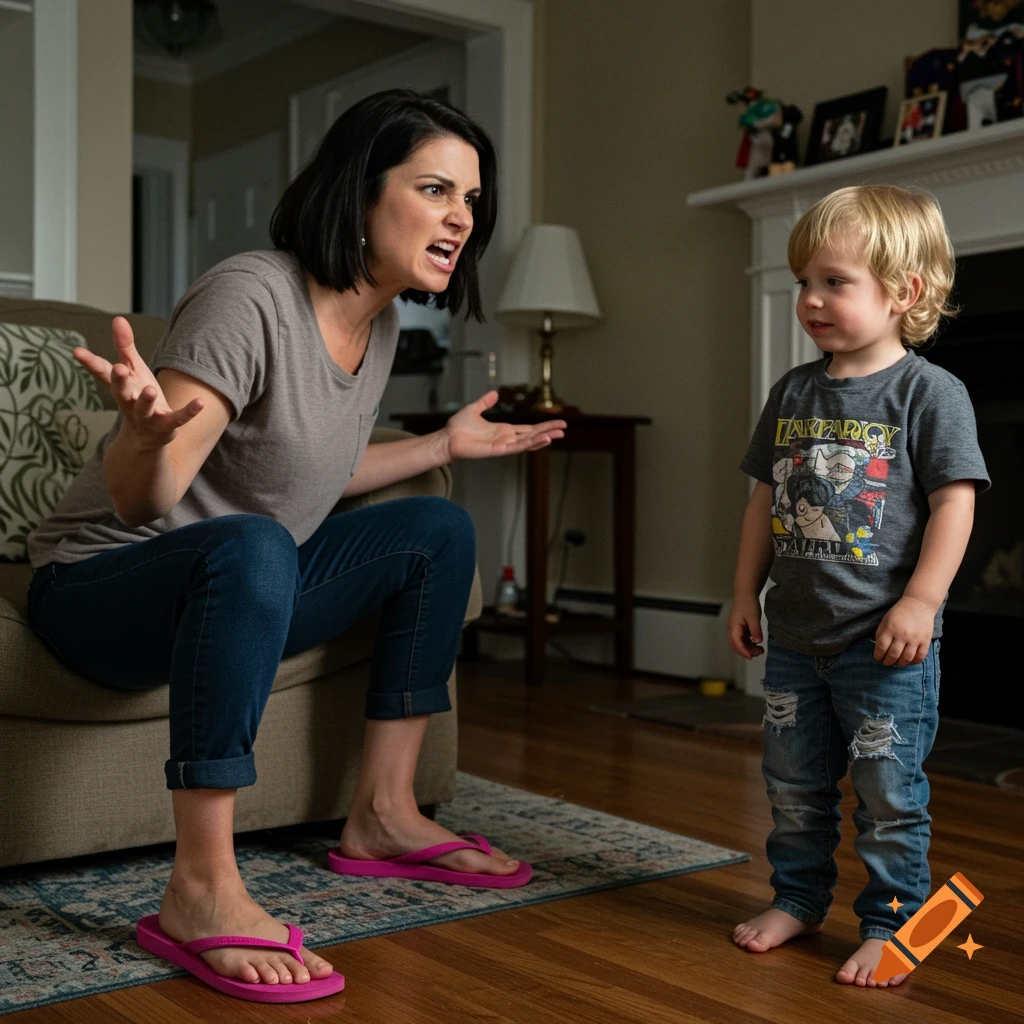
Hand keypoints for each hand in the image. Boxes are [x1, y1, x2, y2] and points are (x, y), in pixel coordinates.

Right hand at [74, 317, 203, 449]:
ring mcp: (147, 416)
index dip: (90, 362)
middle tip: (118, 369)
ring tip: (151, 390)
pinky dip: (189, 412)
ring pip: (144, 408)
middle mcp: (130, 402)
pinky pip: (178, 419)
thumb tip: (117, 318)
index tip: (77, 351)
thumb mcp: (133, 371)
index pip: (103, 373)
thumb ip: (125, 347)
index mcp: (121, 387)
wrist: (147, 438)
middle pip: (121, 392)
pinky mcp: (166, 426)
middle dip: (119, 381)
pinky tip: (200, 402)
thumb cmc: (138, 397)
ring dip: (146, 400)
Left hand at [441, 391, 565, 461]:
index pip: (528, 429)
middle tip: (564, 429)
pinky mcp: (498, 450)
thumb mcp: (474, 409)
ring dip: (543, 439)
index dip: (542, 427)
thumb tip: (494, 393)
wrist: (447, 439)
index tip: (556, 423)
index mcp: (503, 430)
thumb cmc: (457, 428)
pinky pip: (517, 447)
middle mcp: (506, 439)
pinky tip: (541, 440)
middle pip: (532, 435)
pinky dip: (530, 443)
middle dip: (548, 432)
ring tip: (558, 435)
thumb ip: (485, 402)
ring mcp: (503, 445)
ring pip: (528, 442)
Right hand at [728, 593, 764, 658]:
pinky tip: (757, 643)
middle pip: (736, 645)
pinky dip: (749, 643)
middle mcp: (732, 629)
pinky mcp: (740, 628)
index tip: (751, 657)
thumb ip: (755, 630)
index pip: (736, 642)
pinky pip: (742, 639)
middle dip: (747, 651)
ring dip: (748, 648)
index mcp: (734, 626)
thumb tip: (757, 642)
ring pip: (739, 643)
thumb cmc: (748, 603)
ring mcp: (735, 628)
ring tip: (761, 649)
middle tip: (760, 652)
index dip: (743, 651)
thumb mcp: (754, 617)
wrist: (746, 593)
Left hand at [874, 596, 934, 665]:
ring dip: (899, 664)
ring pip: (906, 658)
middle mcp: (902, 635)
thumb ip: (881, 635)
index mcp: (890, 629)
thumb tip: (878, 649)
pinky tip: (908, 661)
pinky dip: (913, 662)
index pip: (881, 648)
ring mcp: (915, 639)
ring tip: (896, 663)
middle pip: (893, 655)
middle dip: (887, 662)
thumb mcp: (885, 621)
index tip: (878, 658)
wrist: (918, 604)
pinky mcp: (925, 641)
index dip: (878, 656)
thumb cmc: (899, 613)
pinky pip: (920, 657)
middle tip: (886, 662)